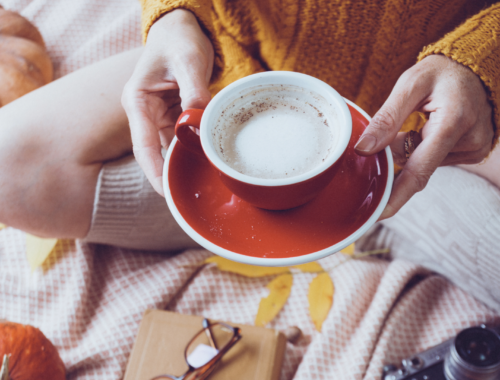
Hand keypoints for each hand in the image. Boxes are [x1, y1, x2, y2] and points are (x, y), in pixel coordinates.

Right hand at [122, 9, 213, 194]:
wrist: (181, 30)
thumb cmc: (178, 40)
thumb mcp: (187, 60)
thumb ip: (193, 90)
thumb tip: (199, 121)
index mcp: (137, 101)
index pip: (143, 144)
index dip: (153, 170)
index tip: (165, 191)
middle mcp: (145, 112)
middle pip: (157, 151)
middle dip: (172, 171)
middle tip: (191, 192)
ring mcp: (160, 116)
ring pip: (172, 147)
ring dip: (187, 160)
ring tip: (204, 178)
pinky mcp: (174, 115)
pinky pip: (184, 137)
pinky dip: (195, 146)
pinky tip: (208, 158)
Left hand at [354, 55, 493, 218]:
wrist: (476, 66)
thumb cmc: (441, 72)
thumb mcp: (410, 85)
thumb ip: (386, 118)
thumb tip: (363, 149)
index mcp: (453, 122)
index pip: (419, 170)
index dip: (397, 195)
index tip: (379, 214)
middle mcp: (468, 141)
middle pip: (418, 167)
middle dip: (398, 158)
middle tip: (391, 134)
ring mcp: (474, 148)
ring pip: (425, 164)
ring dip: (411, 151)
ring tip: (418, 122)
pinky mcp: (473, 151)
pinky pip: (436, 159)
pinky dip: (424, 149)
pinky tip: (428, 129)